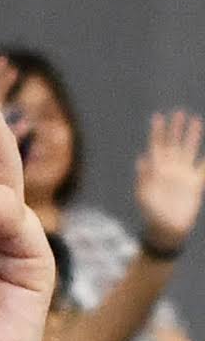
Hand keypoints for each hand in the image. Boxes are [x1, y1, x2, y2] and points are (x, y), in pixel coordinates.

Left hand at [134, 108, 203, 252]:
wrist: (167, 228)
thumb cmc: (151, 212)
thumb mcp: (144, 195)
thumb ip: (143, 176)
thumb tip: (142, 158)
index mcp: (156, 169)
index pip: (156, 146)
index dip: (157, 132)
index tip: (158, 117)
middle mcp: (170, 168)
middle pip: (174, 143)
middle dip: (176, 129)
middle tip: (179, 112)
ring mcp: (184, 174)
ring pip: (189, 150)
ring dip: (192, 136)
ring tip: (196, 121)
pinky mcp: (196, 183)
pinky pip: (204, 168)